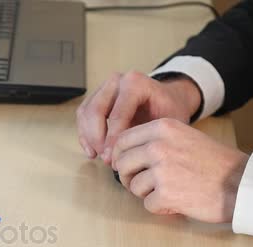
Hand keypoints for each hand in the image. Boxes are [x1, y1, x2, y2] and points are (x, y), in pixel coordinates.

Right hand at [76, 71, 201, 163]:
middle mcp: (117, 81)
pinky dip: (85, 135)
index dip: (113, 139)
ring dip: (89, 138)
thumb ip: (147, 135)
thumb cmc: (169, 109)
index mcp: (136, 83)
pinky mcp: (95, 97)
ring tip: (99, 155)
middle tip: (106, 158)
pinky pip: (82, 116)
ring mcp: (104, 88)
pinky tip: (92, 150)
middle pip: (95, 111)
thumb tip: (126, 154)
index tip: (114, 158)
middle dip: (97, 139)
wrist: (168, 99)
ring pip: (85, 114)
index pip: (117, 114)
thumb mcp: (167, 122)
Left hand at [111, 118, 248, 222]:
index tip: (124, 166)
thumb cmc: (213, 163)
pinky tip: (175, 202)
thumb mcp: (183, 137)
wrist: (240, 183)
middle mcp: (158, 145)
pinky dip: (159, 207)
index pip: (122, 140)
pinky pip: (147, 204)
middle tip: (143, 185)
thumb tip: (121, 154)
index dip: (119, 156)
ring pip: (132, 186)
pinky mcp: (165, 193)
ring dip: (146, 194)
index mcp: (162, 128)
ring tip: (166, 192)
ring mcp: (161, 169)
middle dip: (128, 177)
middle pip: (122, 163)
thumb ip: (154, 141)